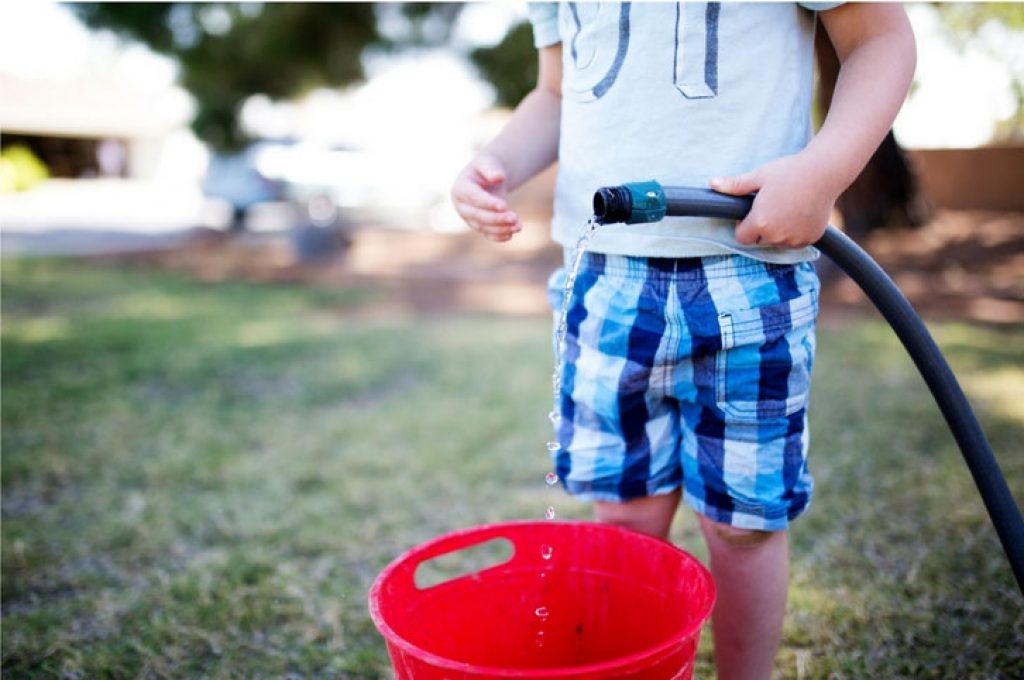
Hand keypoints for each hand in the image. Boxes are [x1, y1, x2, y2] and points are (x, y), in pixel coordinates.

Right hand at [451, 153, 522, 241]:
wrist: (485, 178)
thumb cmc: (486, 168)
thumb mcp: (488, 163)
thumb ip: (491, 168)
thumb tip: (499, 177)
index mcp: (460, 189)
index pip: (474, 198)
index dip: (488, 203)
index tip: (504, 206)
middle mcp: (462, 206)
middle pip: (478, 216)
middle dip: (496, 218)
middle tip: (514, 217)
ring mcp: (469, 218)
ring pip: (484, 227)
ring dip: (501, 228)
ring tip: (518, 226)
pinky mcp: (478, 225)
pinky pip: (487, 234)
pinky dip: (499, 236)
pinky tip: (511, 235)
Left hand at [709, 153, 836, 248]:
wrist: (825, 171)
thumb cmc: (790, 171)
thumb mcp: (759, 176)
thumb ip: (735, 185)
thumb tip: (711, 183)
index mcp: (760, 223)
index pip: (741, 237)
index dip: (743, 225)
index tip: (751, 211)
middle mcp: (777, 236)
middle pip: (759, 241)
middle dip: (760, 228)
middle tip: (770, 206)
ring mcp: (795, 240)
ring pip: (777, 242)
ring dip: (777, 232)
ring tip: (785, 208)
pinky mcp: (810, 239)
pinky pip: (795, 242)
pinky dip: (794, 233)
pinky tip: (798, 213)